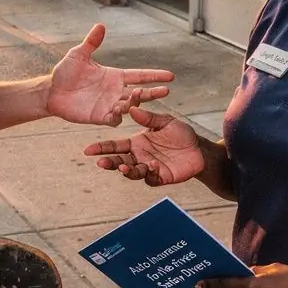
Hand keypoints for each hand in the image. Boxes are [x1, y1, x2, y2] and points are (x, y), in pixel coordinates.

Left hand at [46, 24, 173, 126]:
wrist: (52, 91)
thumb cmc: (66, 72)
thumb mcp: (78, 55)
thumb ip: (91, 42)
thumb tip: (100, 25)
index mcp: (115, 76)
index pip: (139, 75)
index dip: (154, 75)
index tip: (170, 75)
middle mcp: (116, 91)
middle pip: (140, 92)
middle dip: (153, 92)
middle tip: (166, 91)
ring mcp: (110, 105)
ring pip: (130, 106)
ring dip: (135, 102)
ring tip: (137, 96)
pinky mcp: (100, 117)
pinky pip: (114, 119)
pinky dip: (119, 117)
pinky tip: (120, 112)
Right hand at [84, 106, 203, 185]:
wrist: (199, 149)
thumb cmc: (181, 134)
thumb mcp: (165, 122)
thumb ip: (149, 118)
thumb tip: (132, 109)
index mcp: (136, 142)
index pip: (115, 146)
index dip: (102, 148)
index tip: (88, 150)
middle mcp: (140, 156)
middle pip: (120, 161)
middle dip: (110, 163)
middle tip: (101, 163)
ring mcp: (149, 168)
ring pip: (132, 172)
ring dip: (127, 170)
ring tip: (124, 167)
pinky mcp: (161, 178)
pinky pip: (151, 178)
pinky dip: (149, 173)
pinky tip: (152, 165)